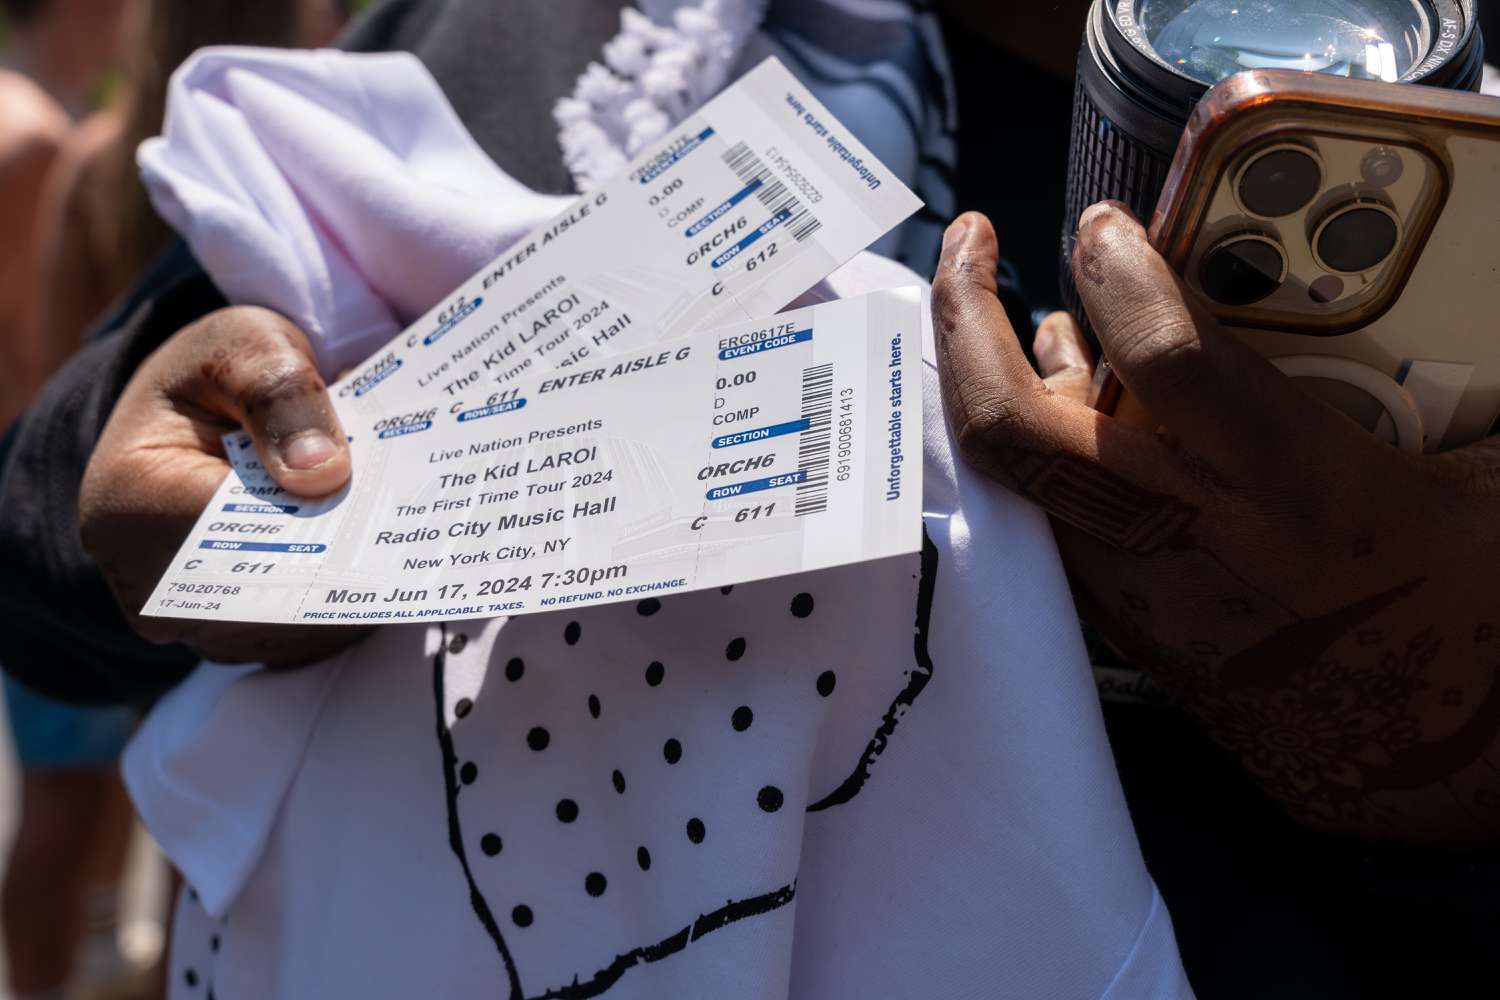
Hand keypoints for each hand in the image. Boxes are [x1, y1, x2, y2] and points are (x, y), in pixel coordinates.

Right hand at [80, 306, 371, 667]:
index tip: (383, 496)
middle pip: (275, 593)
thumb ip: (281, 394)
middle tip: (409, 515)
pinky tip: (377, 550)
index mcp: (130, 504)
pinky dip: (349, 597)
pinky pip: (307, 636)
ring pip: (300, 626)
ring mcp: (194, 622)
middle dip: (348, 554)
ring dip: (355, 580)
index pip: (245, 532)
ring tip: (395, 528)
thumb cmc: (217, 375)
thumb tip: (324, 473)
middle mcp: (152, 585)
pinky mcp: (236, 636)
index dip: (321, 519)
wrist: (199, 412)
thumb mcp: (244, 348)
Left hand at [934, 204, 1499, 846]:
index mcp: (1290, 490)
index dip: (1121, 274)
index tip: (1104, 222)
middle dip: (966, 319)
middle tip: (969, 241)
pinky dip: (1038, 441)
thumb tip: (1433, 295)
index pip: (1165, 360)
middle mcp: (1184, 535)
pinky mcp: (1119, 615)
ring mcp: (1131, 584)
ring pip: (1013, 471)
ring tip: (1014, 313)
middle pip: (1014, 426)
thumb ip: (1426, 383)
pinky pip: (1045, 508)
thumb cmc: (1461, 621)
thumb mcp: (1473, 483)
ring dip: (992, 379)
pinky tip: (1070, 400)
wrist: (1418, 764)